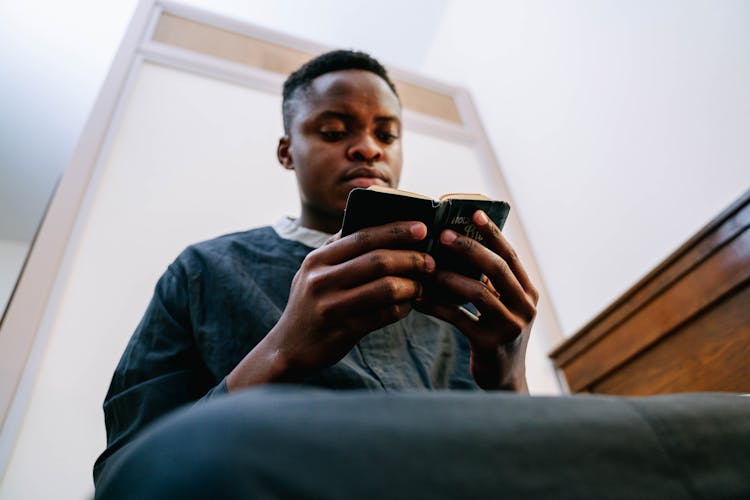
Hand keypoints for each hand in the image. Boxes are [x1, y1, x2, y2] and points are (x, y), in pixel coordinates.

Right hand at [227, 221, 434, 389]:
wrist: (288, 348)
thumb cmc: (311, 304)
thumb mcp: (314, 271)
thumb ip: (340, 249)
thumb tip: (381, 225)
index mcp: (317, 259)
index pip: (363, 235)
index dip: (396, 230)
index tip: (422, 228)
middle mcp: (321, 279)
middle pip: (378, 260)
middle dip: (411, 258)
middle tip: (429, 262)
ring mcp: (331, 306)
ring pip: (386, 287)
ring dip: (411, 285)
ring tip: (420, 285)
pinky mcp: (343, 330)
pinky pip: (384, 315)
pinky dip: (402, 308)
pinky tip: (408, 305)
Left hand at [415, 210, 537, 391]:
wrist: (504, 380)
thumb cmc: (495, 333)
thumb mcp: (502, 305)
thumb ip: (490, 281)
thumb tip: (458, 245)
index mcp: (528, 292)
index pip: (510, 256)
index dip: (493, 233)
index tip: (473, 212)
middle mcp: (525, 307)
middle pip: (497, 269)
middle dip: (469, 248)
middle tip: (443, 234)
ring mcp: (510, 326)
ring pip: (477, 292)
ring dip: (448, 277)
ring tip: (426, 267)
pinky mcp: (489, 344)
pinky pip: (458, 318)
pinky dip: (436, 306)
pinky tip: (418, 299)